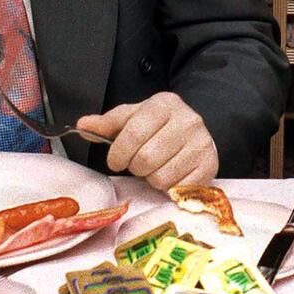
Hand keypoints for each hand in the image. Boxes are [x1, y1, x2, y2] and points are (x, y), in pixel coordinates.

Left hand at [77, 91, 217, 190]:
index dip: (118, 152)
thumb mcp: (132, 118)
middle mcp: (187, 120)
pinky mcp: (211, 166)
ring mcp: (202, 143)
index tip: (114, 160)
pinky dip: (168, 187)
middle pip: (145, 159)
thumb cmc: (157, 126)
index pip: (133, 133)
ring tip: (155, 167)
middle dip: (134, 167)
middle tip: (136, 164)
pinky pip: (178, 189)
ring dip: (151, 178)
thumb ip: (107, 123)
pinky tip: (170, 174)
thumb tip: (82, 125)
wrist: (194, 131)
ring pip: (161, 177)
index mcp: (164, 103)